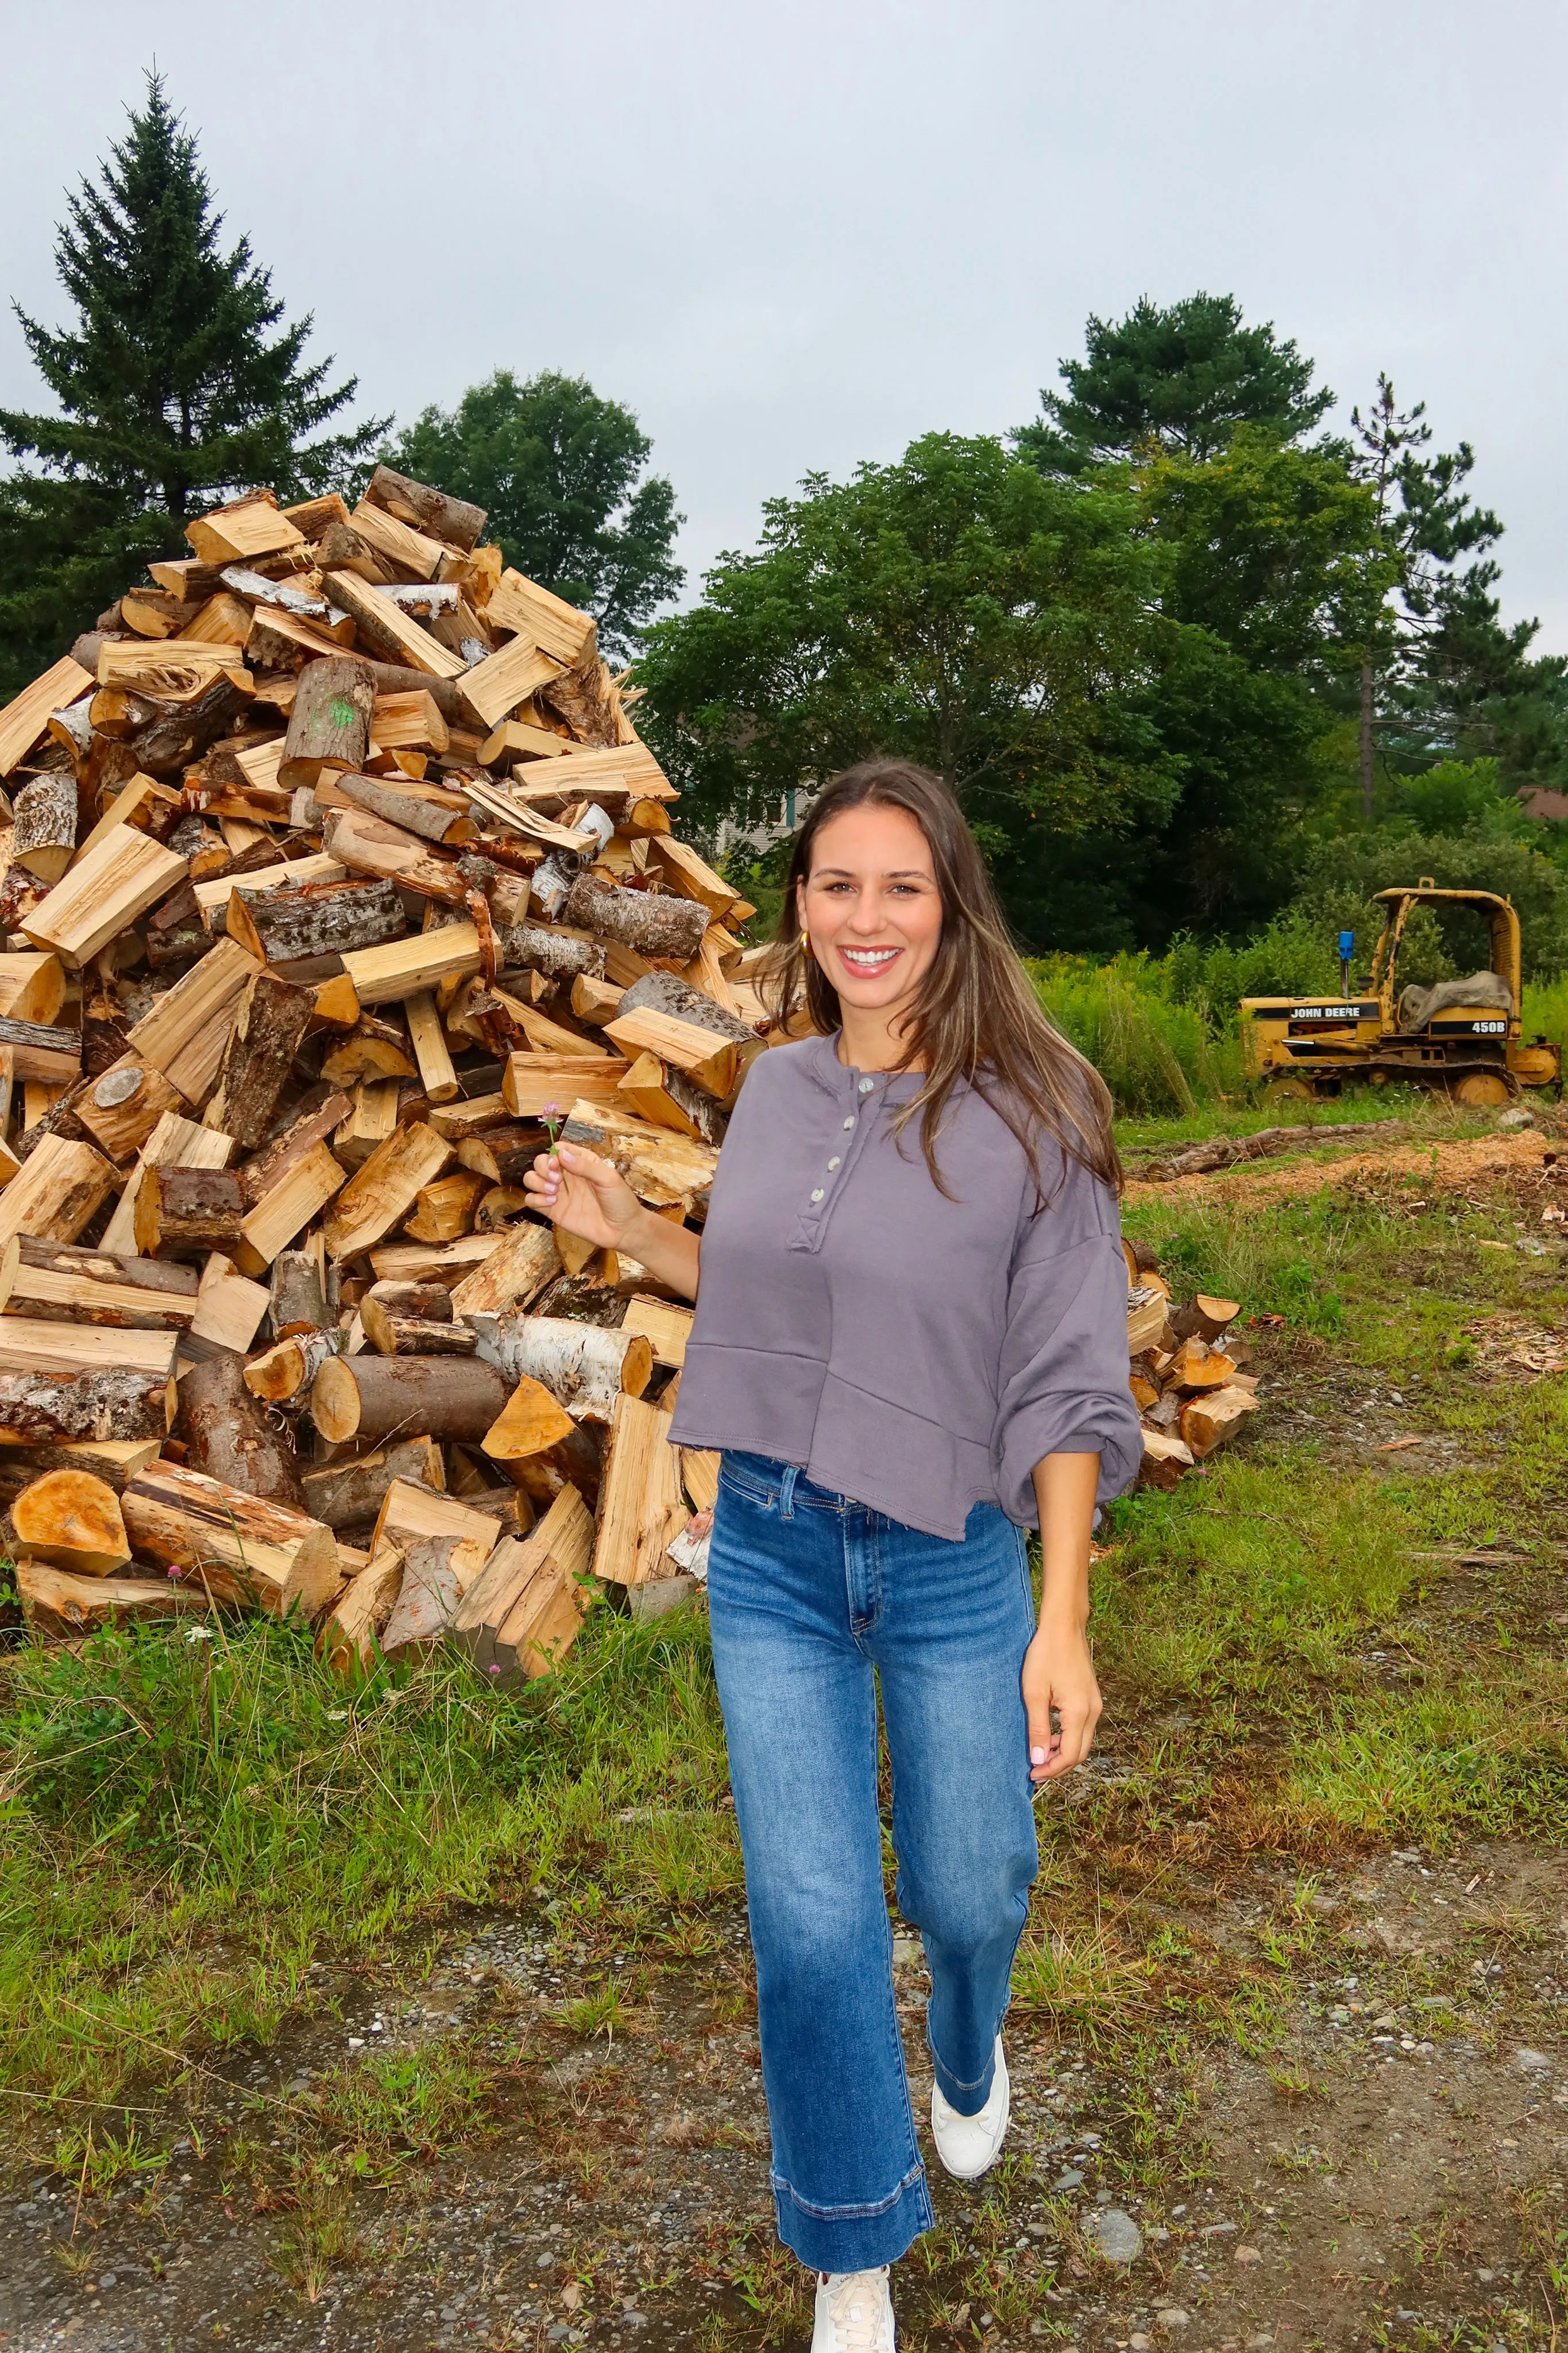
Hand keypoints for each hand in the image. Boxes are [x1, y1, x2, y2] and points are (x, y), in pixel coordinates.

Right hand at [522, 1141, 644, 1253]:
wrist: (623, 1230)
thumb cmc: (621, 1201)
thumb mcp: (609, 1179)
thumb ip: (586, 1166)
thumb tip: (561, 1155)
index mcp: (581, 1162)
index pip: (558, 1149)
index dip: (553, 1154)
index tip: (558, 1164)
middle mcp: (567, 1175)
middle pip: (540, 1162)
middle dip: (542, 1167)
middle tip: (556, 1179)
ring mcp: (558, 1193)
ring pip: (531, 1179)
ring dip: (536, 1182)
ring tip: (553, 1192)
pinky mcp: (553, 1211)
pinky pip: (532, 1201)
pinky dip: (534, 1199)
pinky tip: (551, 1203)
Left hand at [1021, 1620, 1101, 1784]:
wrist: (1064, 1627)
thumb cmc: (1046, 1655)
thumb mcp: (1035, 1693)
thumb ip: (1038, 1728)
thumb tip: (1038, 1759)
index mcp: (1080, 1712)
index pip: (1070, 1755)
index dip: (1051, 1769)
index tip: (1032, 1773)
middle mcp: (1093, 1711)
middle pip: (1080, 1753)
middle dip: (1058, 1766)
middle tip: (1035, 1769)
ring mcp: (1095, 1704)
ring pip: (1082, 1741)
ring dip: (1063, 1752)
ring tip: (1039, 1752)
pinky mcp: (1091, 1698)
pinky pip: (1083, 1727)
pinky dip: (1068, 1737)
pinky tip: (1050, 1734)